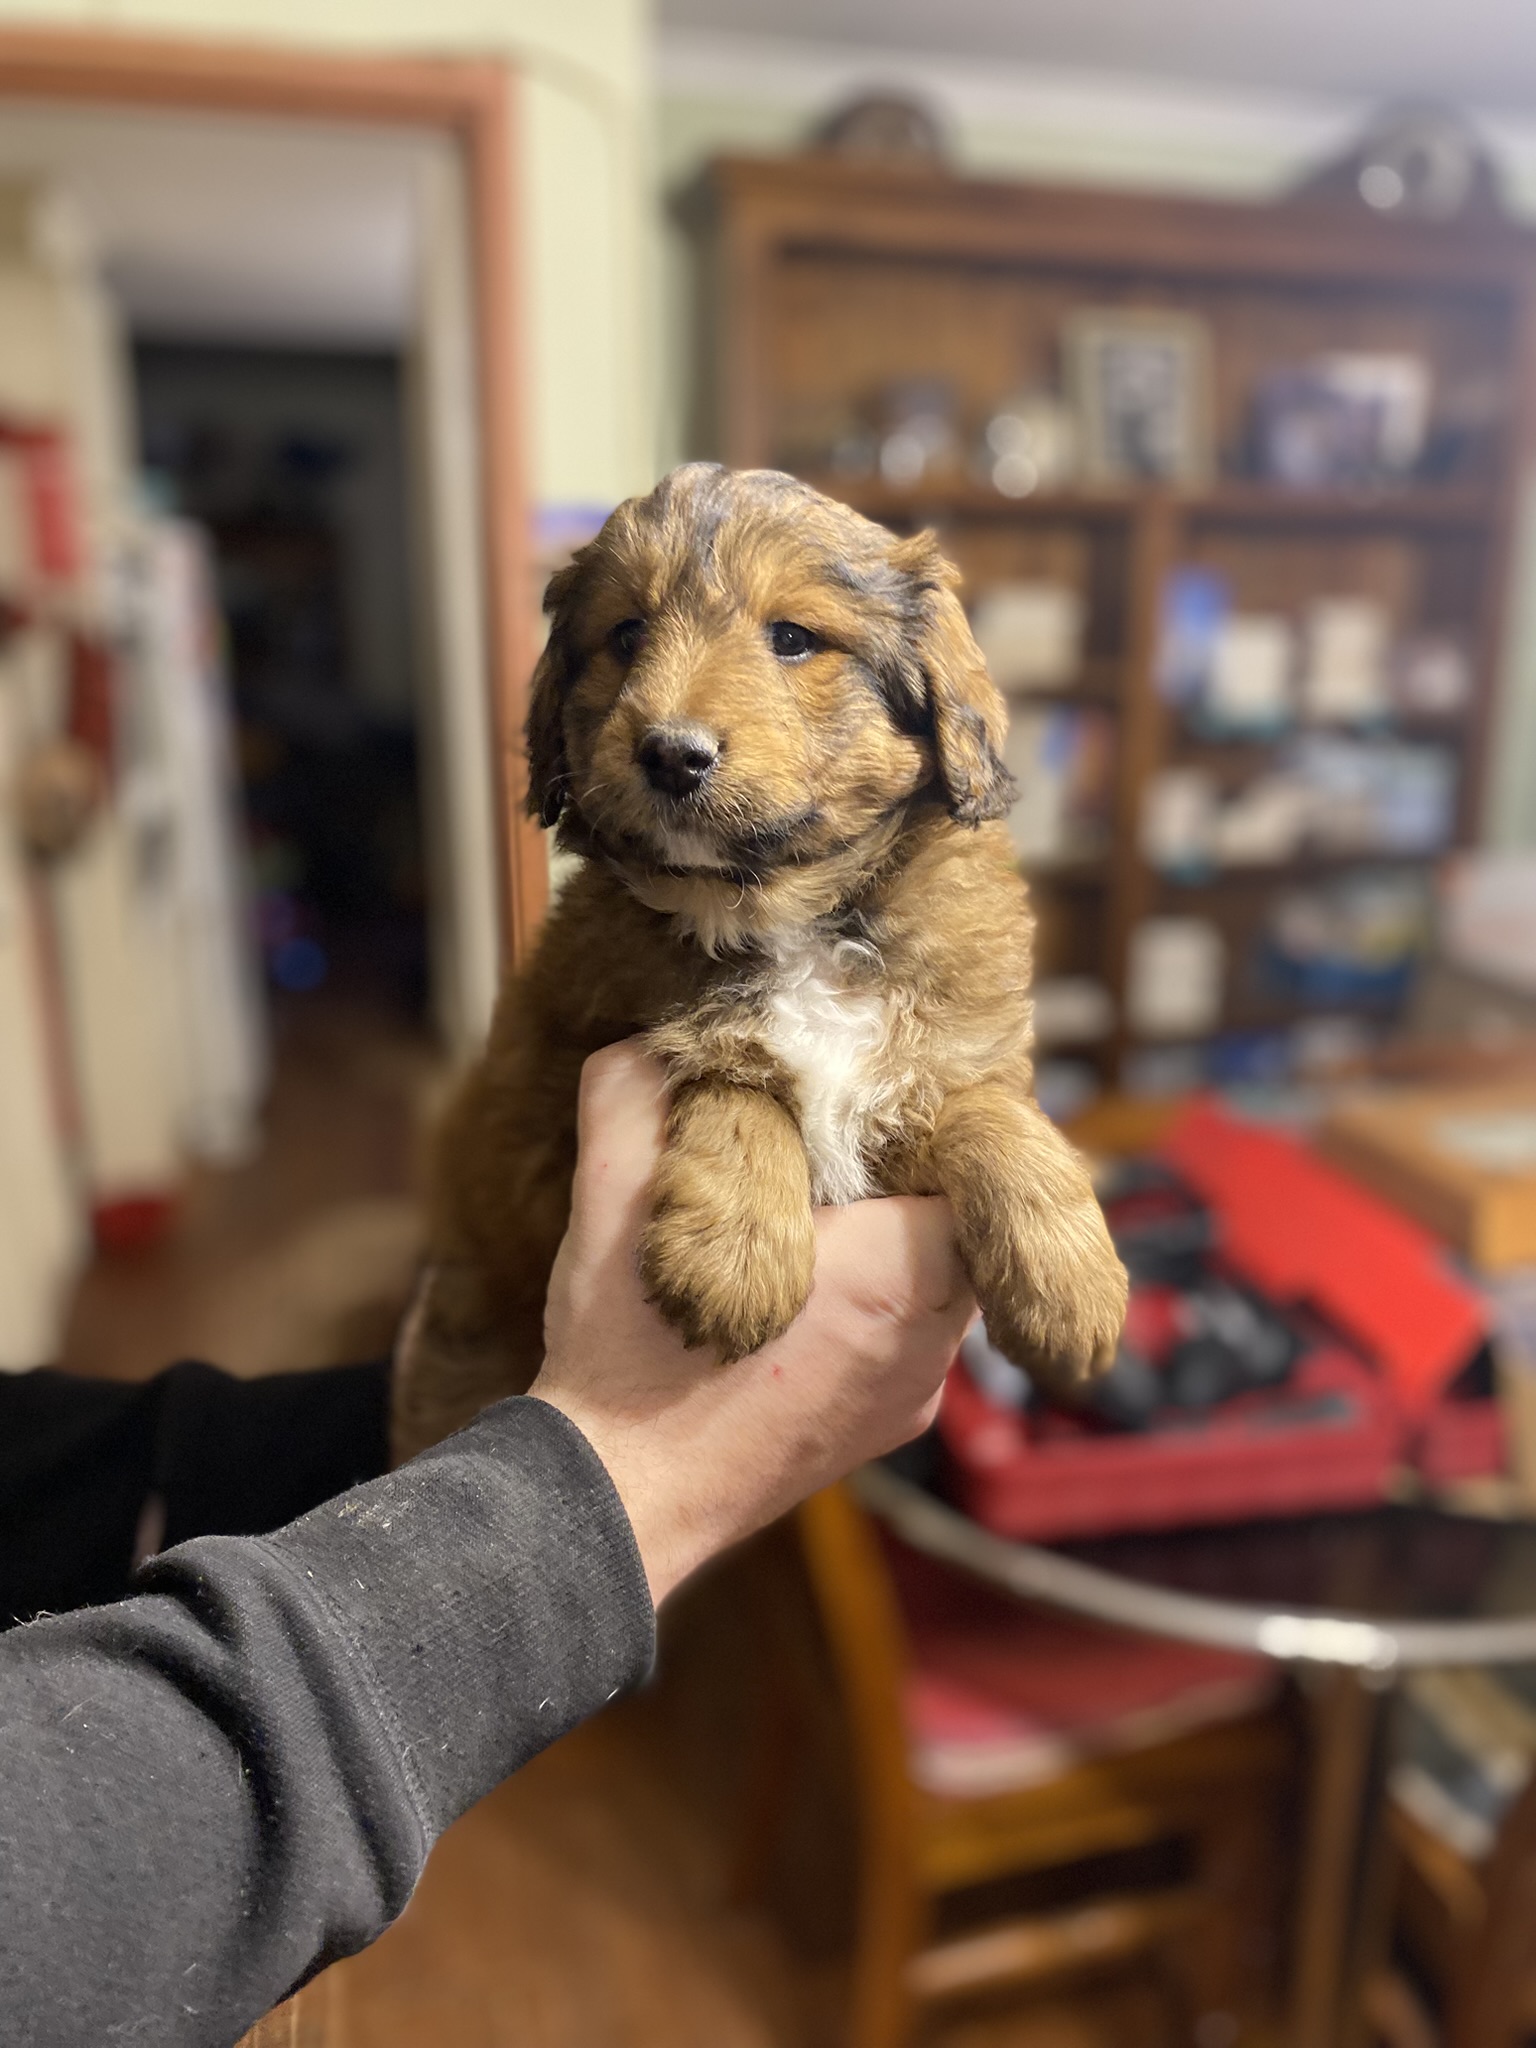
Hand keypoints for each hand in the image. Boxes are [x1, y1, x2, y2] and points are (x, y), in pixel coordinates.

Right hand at [530, 1043, 973, 1604]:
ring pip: (934, 1285)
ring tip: (809, 1212)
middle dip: (906, 1178)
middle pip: (961, 1224)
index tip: (884, 1097)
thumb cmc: (624, 1358)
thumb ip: (635, 1096)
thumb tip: (655, 1041)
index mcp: (894, 1277)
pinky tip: (793, 1288)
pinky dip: (867, 1302)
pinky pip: (903, 1339)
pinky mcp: (878, 1432)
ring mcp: (908, 1399)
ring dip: (886, 1243)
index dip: (936, 1120)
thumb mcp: (610, 1202)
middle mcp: (927, 1347)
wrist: (610, 1504)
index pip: (981, 1166)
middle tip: (837, 1140)